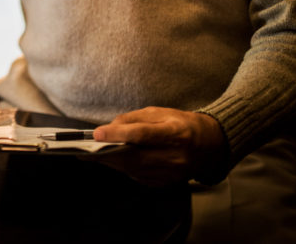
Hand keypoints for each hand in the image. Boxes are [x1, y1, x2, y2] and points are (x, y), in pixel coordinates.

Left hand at [90, 107, 227, 186]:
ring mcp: (173, 173)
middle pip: (135, 157)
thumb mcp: (160, 112)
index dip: (117, 134)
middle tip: (85, 150)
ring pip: (134, 170)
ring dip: (112, 162)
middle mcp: (176, 156)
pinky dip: (124, 169)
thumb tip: (110, 127)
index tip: (97, 133)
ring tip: (94, 154)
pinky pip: (140, 177)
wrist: (209, 145)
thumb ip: (134, 119)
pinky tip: (114, 161)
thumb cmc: (181, 124)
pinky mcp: (167, 182)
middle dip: (107, 153)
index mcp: (176, 133)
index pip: (142, 135)